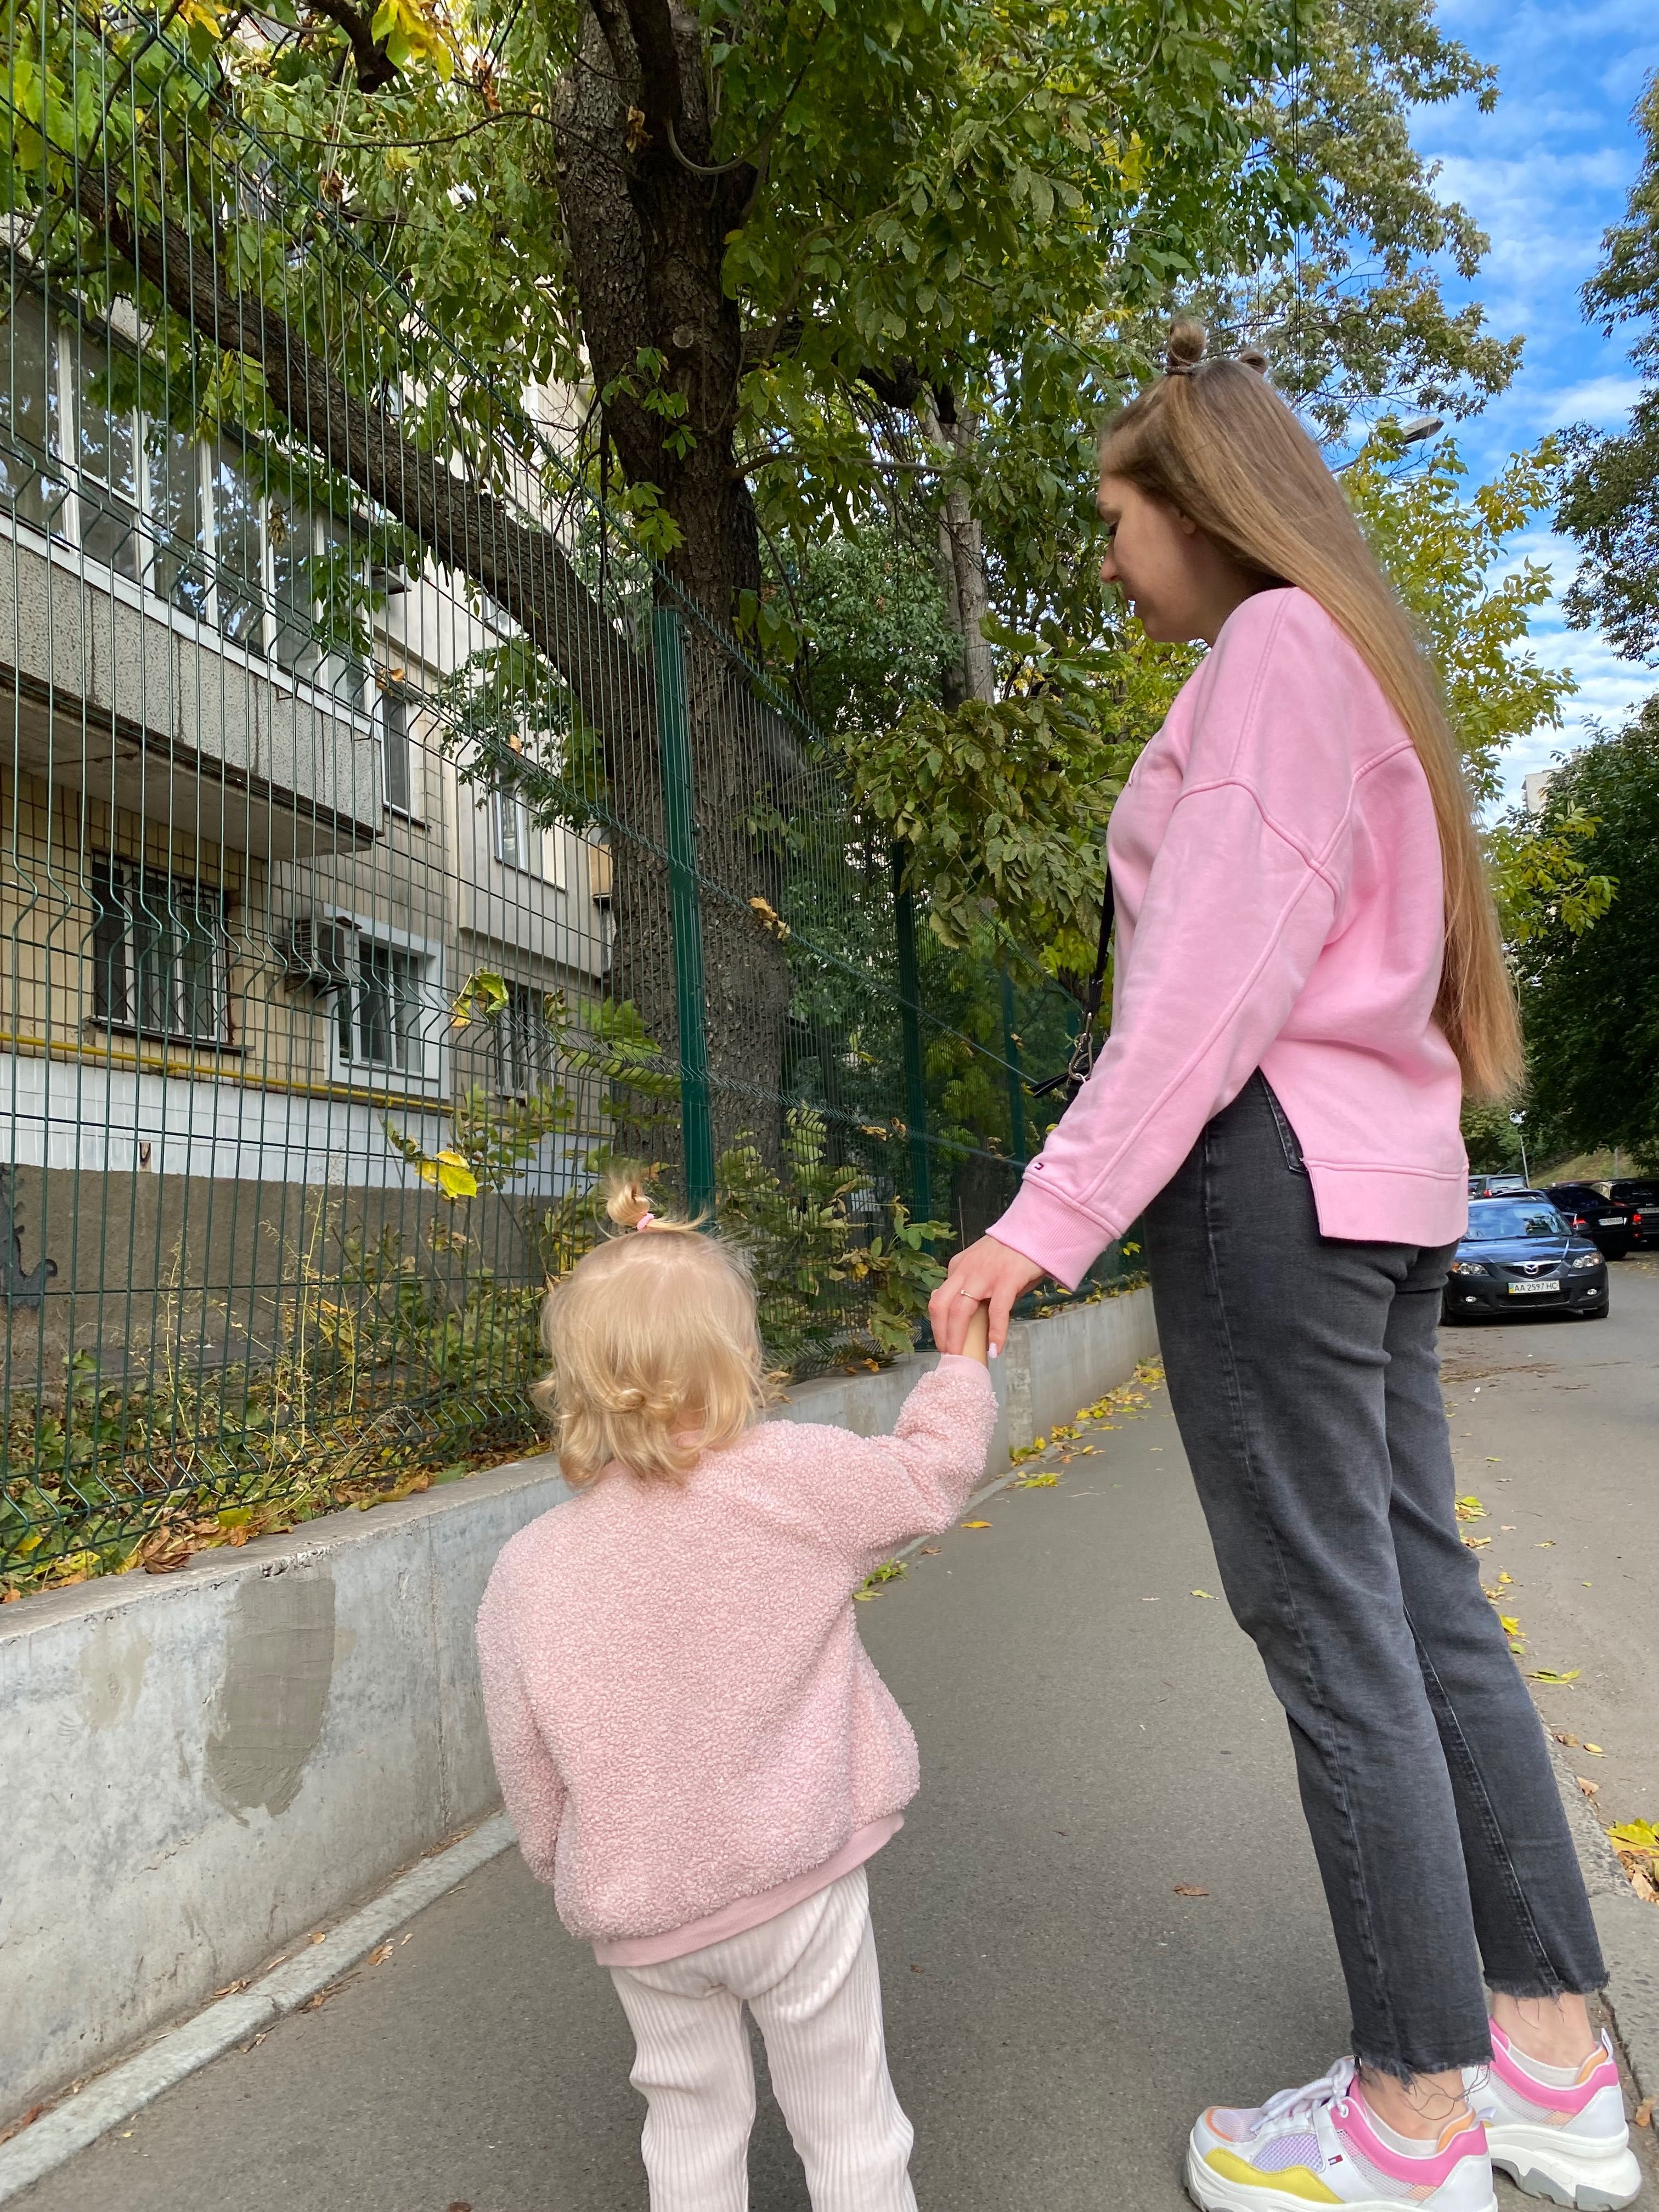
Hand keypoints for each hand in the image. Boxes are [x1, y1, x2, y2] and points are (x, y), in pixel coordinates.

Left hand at [929, 1236, 1046, 1358]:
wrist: (1034, 1231)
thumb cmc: (1011, 1252)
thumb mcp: (983, 1266)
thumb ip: (974, 1286)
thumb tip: (972, 1317)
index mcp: (958, 1267)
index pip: (939, 1300)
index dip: (938, 1325)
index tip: (943, 1342)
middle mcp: (965, 1270)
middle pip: (941, 1307)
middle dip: (941, 1334)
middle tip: (948, 1354)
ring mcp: (984, 1275)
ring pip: (960, 1311)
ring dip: (958, 1337)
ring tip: (962, 1355)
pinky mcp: (1006, 1279)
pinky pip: (997, 1312)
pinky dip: (995, 1333)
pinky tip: (995, 1349)